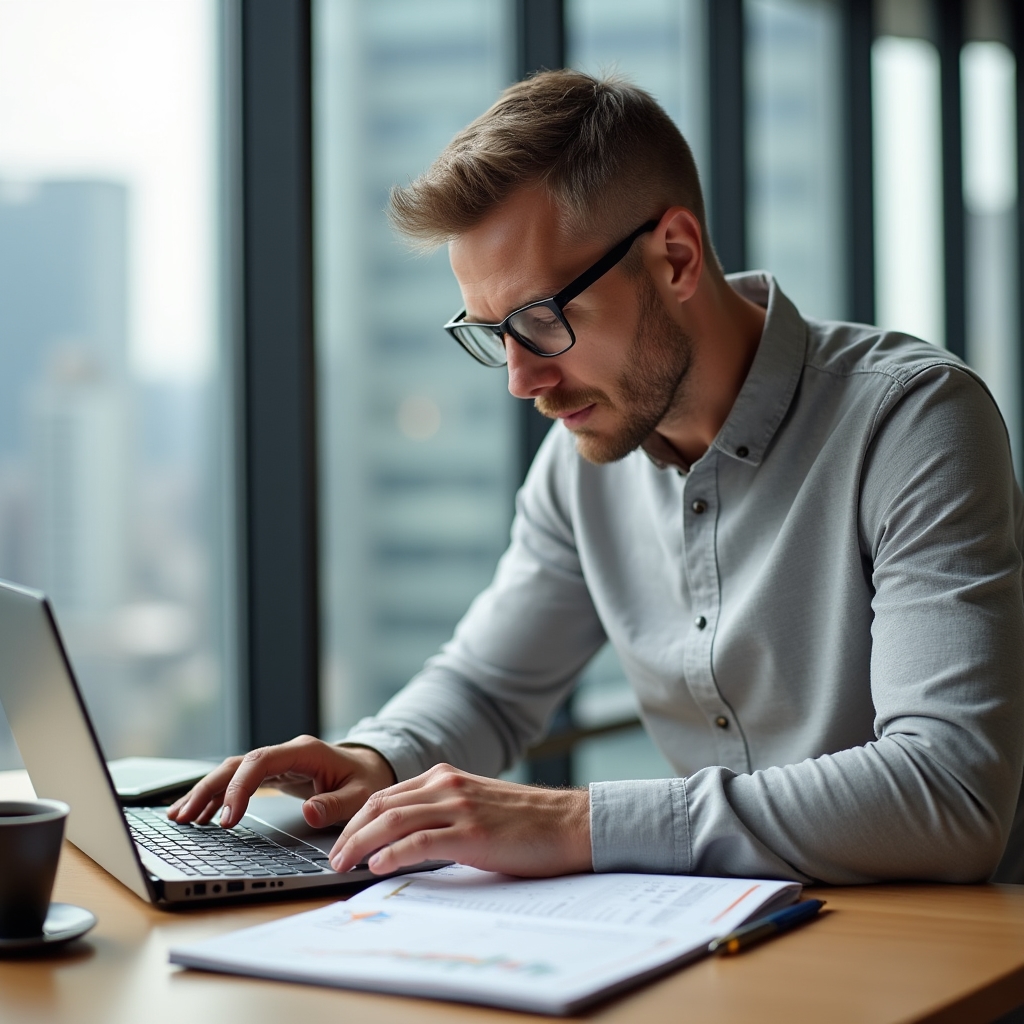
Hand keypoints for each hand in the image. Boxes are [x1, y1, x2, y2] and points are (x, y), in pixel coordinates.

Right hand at [166, 736, 395, 829]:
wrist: (372, 768)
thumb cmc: (366, 781)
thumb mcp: (361, 795)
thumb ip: (336, 804)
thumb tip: (308, 812)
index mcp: (304, 751)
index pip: (260, 762)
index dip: (240, 788)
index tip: (229, 820)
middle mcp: (286, 753)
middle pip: (238, 764)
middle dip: (209, 789)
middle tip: (185, 818)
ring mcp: (277, 762)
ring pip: (232, 771)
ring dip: (205, 792)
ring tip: (179, 817)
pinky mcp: (274, 774)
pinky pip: (239, 781)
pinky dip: (217, 795)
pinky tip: (199, 814)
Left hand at [329, 763, 591, 877]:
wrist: (569, 823)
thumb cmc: (527, 822)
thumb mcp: (477, 806)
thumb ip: (444, 813)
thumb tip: (405, 841)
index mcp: (446, 777)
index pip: (386, 795)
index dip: (357, 819)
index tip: (342, 841)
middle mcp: (448, 786)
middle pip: (380, 805)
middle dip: (350, 832)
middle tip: (333, 857)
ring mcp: (459, 807)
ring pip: (392, 820)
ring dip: (360, 844)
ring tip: (341, 865)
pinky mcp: (472, 833)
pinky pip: (419, 841)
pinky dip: (392, 853)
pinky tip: (377, 865)